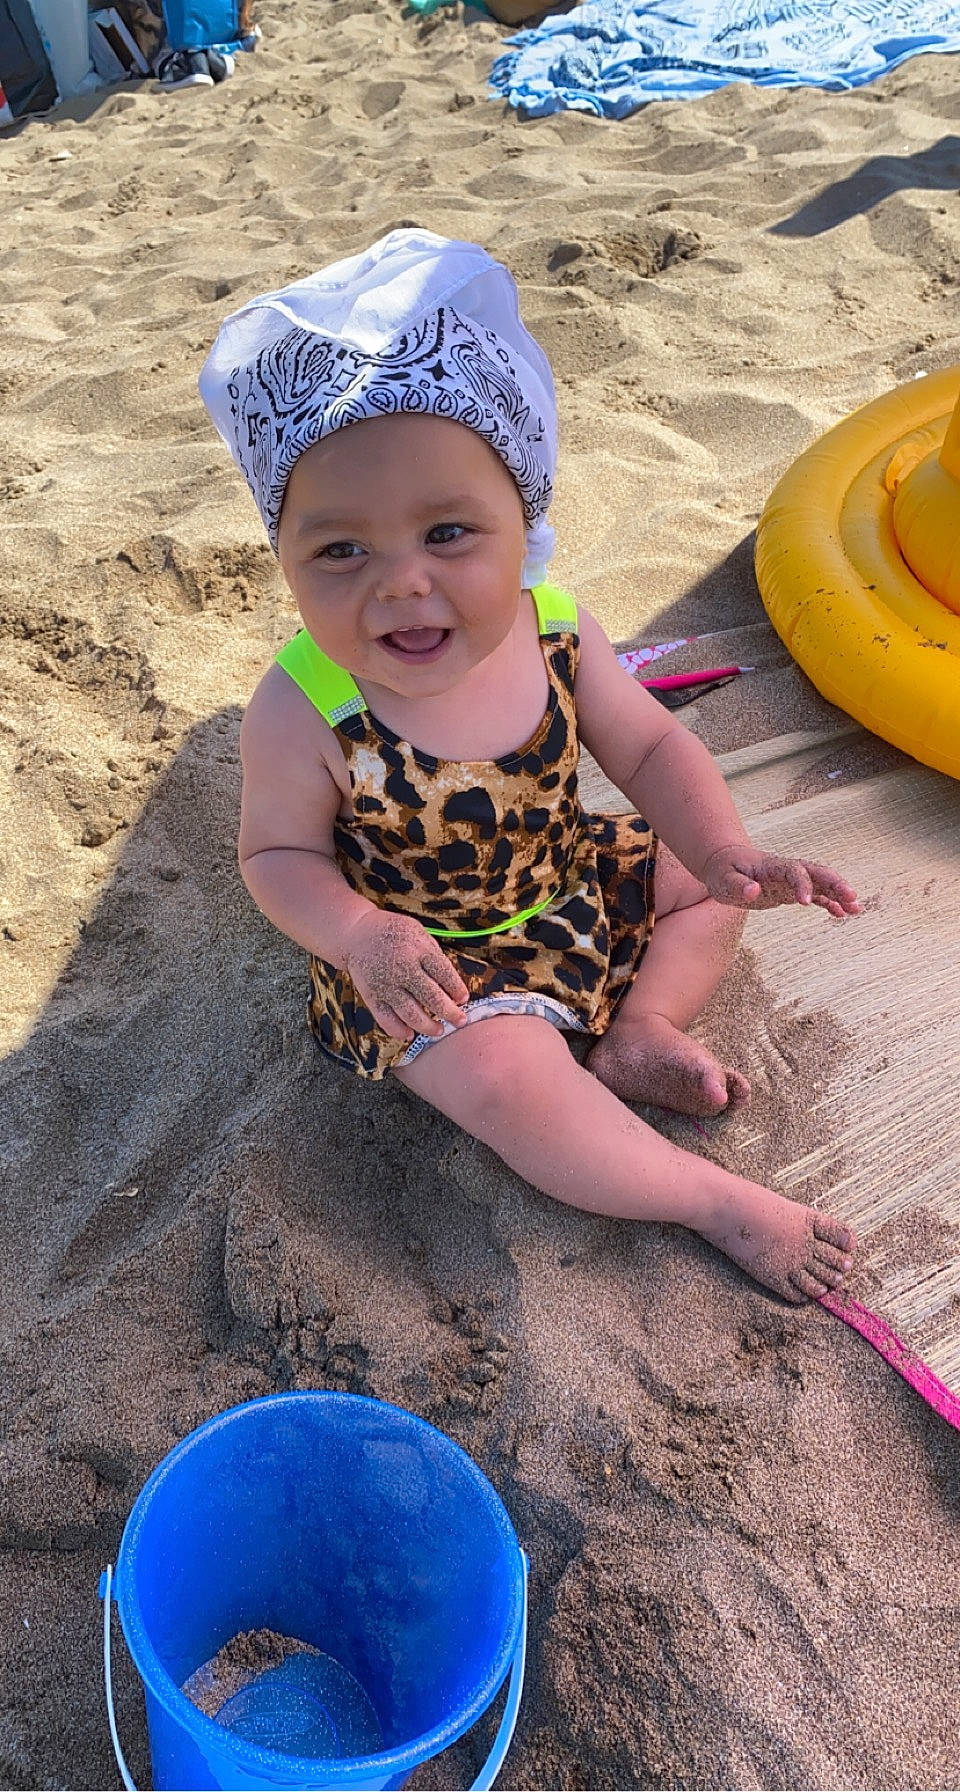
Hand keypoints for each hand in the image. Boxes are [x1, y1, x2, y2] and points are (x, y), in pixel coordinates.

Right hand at [342, 908, 470, 1041]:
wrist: (357, 933)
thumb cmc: (395, 934)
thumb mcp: (419, 934)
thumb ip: (435, 957)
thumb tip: (453, 987)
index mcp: (418, 950)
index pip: (444, 974)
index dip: (457, 989)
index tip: (463, 999)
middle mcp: (403, 968)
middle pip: (431, 997)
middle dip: (450, 1013)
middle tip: (460, 1021)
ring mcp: (386, 984)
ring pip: (411, 1013)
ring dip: (428, 1026)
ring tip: (439, 1031)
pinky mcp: (371, 996)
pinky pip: (386, 1019)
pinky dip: (398, 1030)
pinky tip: (409, 1034)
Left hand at [699, 845, 859, 916]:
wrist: (723, 863)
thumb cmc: (722, 871)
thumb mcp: (722, 879)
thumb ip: (737, 885)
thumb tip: (753, 891)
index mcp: (772, 865)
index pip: (794, 871)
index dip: (802, 884)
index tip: (805, 903)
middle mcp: (786, 870)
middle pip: (817, 872)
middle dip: (835, 883)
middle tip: (852, 897)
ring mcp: (791, 880)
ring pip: (821, 884)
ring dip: (838, 894)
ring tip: (856, 909)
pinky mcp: (791, 890)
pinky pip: (815, 895)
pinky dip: (829, 903)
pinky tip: (842, 914)